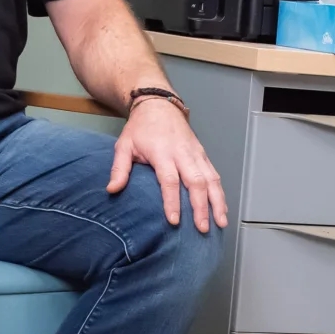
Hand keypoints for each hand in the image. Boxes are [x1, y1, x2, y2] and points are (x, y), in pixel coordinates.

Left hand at [108, 96, 226, 233]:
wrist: (159, 105)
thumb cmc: (140, 128)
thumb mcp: (124, 145)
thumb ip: (119, 169)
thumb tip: (112, 190)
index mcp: (162, 152)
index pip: (169, 180)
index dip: (172, 201)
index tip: (174, 221)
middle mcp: (183, 153)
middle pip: (196, 182)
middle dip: (201, 207)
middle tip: (202, 228)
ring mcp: (196, 154)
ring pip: (211, 180)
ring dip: (217, 202)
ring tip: (220, 223)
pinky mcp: (203, 155)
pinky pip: (215, 175)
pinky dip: (220, 193)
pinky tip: (222, 210)